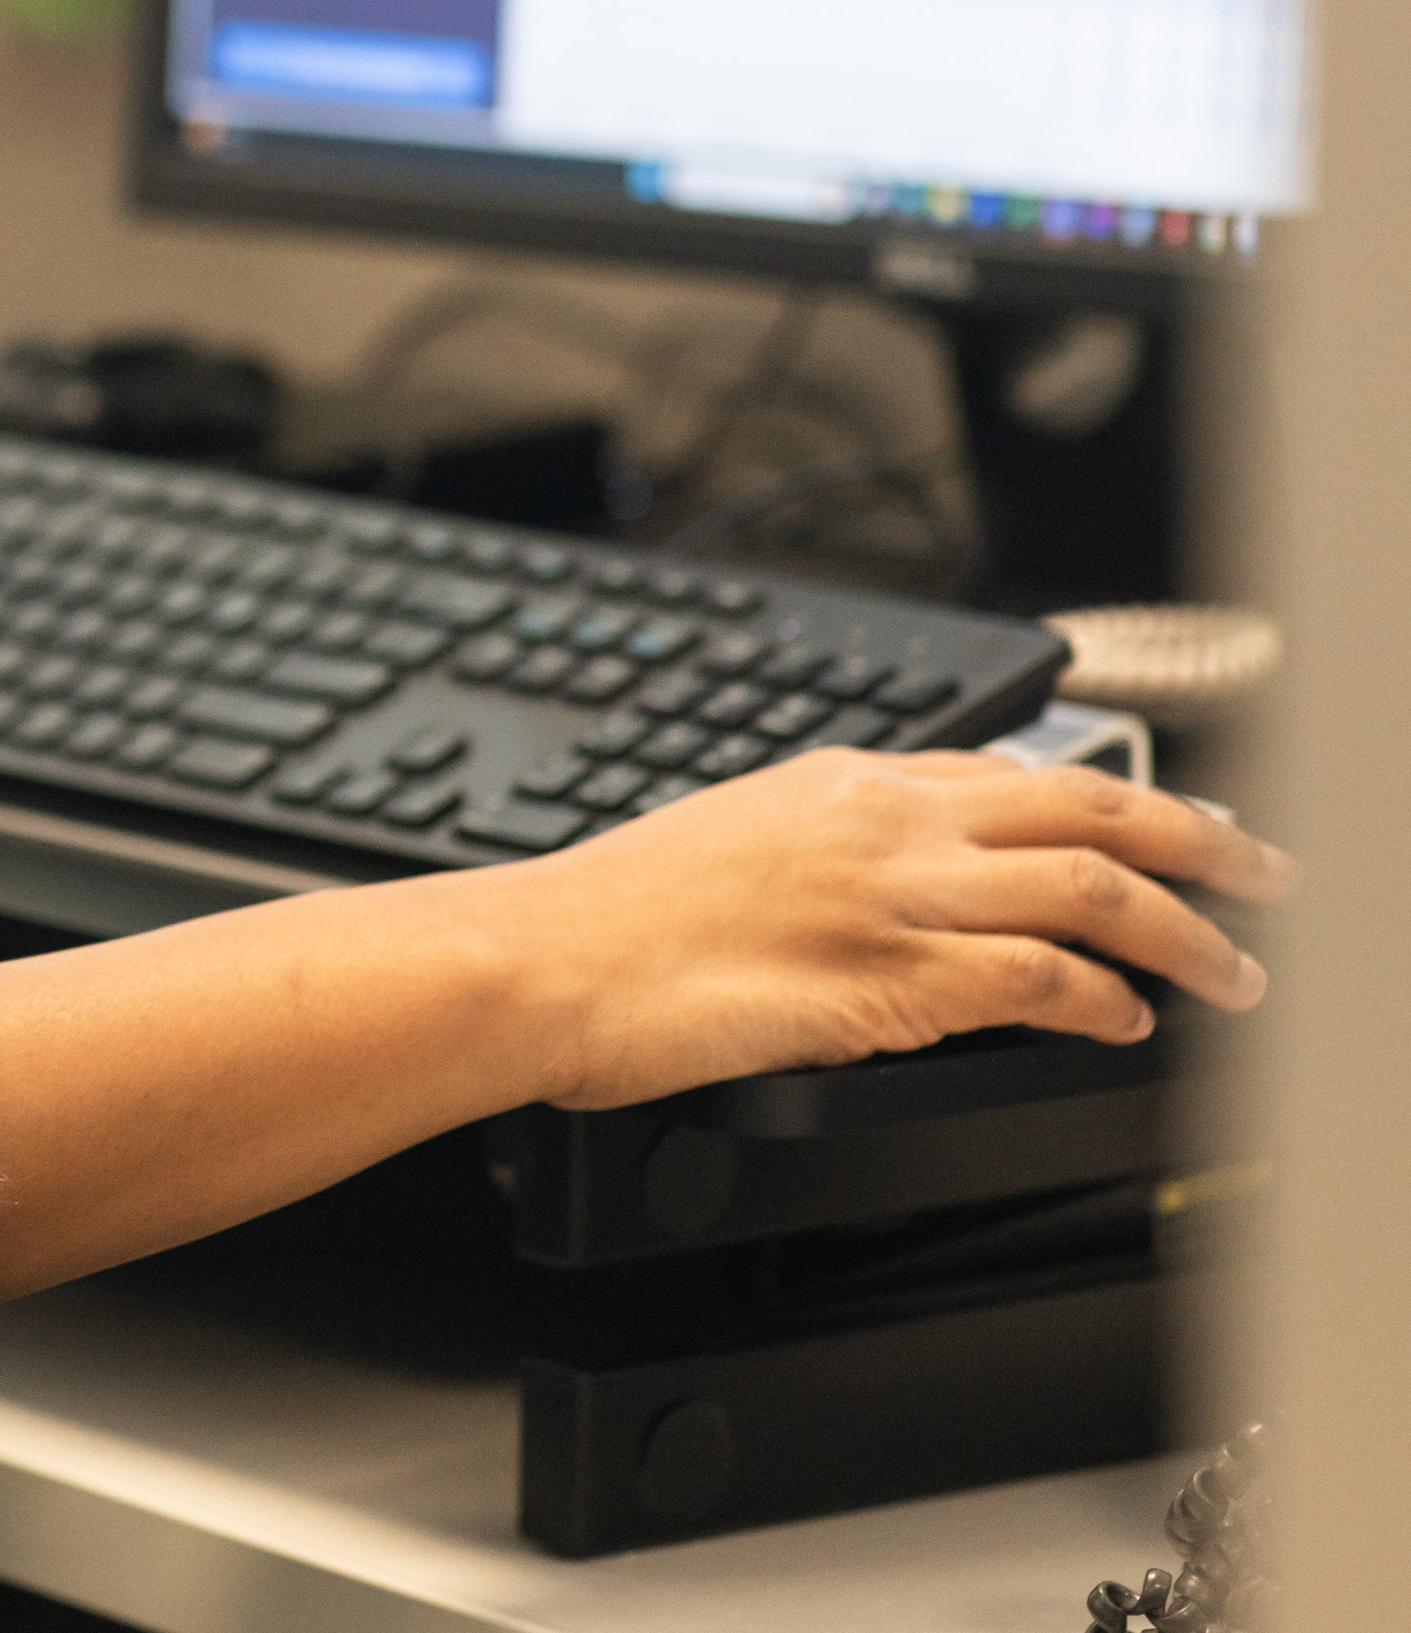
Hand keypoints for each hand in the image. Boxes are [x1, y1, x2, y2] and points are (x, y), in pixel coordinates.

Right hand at [494, 750, 1298, 1110]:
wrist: (537, 961)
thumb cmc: (600, 924)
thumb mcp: (717, 849)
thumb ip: (811, 855)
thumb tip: (861, 893)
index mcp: (837, 782)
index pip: (1012, 775)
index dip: (1106, 803)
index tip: (1158, 829)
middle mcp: (878, 821)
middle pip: (1085, 806)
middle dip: (1196, 838)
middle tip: (1261, 873)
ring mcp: (889, 895)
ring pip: (1089, 886)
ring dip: (1183, 933)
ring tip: (1231, 974)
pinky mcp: (888, 977)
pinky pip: (1039, 980)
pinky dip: (1102, 1001)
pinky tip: (1126, 1023)